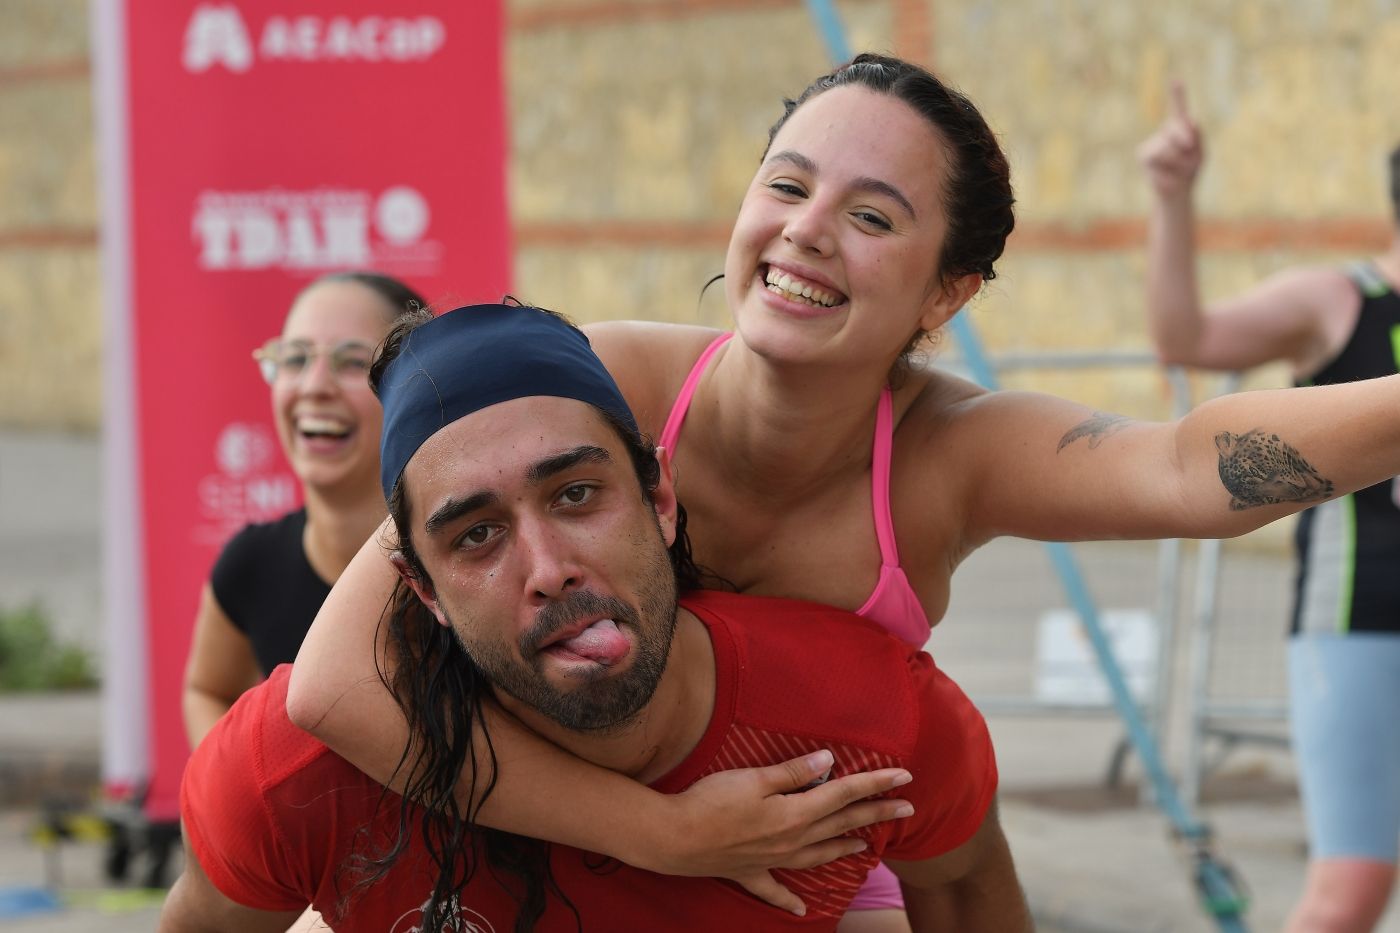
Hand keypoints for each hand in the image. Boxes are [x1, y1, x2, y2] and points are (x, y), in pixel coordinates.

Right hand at [645, 750, 914, 915]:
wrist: (674, 838)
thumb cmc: (711, 802)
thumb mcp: (755, 779)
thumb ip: (793, 773)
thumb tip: (829, 763)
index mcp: (795, 813)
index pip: (844, 793)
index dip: (875, 784)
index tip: (905, 778)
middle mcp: (791, 840)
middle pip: (841, 824)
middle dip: (875, 813)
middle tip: (907, 809)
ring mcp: (772, 860)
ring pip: (818, 855)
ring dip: (844, 848)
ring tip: (866, 847)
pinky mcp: (748, 872)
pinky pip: (775, 889)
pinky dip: (790, 899)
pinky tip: (802, 910)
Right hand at [1138, 80, 1203, 198]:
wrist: (1176, 193)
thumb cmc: (1189, 171)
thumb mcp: (1199, 153)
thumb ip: (1196, 137)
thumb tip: (1190, 123)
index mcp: (1179, 128)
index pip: (1178, 108)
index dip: (1177, 94)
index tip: (1176, 79)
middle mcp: (1164, 131)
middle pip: (1177, 129)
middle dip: (1187, 145)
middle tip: (1190, 161)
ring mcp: (1152, 142)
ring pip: (1168, 146)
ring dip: (1179, 161)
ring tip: (1178, 170)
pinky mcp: (1143, 154)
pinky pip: (1158, 156)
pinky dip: (1167, 167)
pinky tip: (1167, 175)